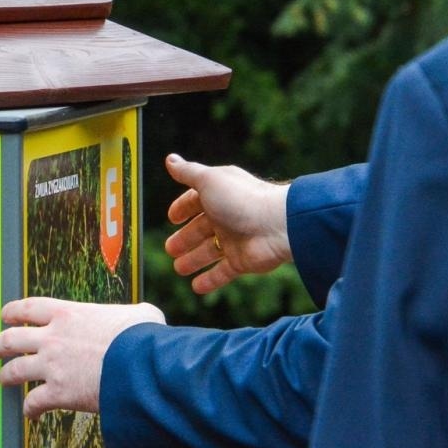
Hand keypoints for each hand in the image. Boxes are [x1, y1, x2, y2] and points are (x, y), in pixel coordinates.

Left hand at [0, 298, 164, 418]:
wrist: (141, 366)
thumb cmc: (144, 338)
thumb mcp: (140, 314)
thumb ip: (132, 314)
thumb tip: (144, 317)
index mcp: (68, 313)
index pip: (29, 307)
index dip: (12, 311)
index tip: (5, 315)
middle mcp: (52, 337)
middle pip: (11, 338)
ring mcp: (52, 366)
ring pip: (14, 370)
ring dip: (5, 376)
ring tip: (2, 380)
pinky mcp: (58, 393)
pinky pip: (33, 402)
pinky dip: (29, 409)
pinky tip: (31, 414)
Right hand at [164, 154, 290, 294]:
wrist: (277, 226)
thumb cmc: (242, 199)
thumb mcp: (209, 181)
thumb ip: (188, 172)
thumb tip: (169, 159)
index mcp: (220, 194)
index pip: (196, 201)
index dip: (183, 208)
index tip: (171, 218)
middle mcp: (227, 216)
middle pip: (201, 229)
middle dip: (185, 239)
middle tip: (170, 249)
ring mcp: (235, 240)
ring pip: (210, 252)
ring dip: (194, 260)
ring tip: (179, 268)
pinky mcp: (242, 261)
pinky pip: (223, 273)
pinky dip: (210, 280)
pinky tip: (196, 287)